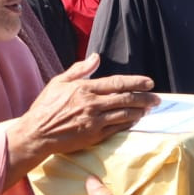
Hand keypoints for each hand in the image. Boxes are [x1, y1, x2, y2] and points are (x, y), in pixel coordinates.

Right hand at [5, 55, 157, 175]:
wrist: (36, 134)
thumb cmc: (45, 107)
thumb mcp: (59, 82)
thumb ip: (80, 69)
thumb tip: (96, 57)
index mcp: (84, 89)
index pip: (117, 83)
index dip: (136, 82)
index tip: (149, 83)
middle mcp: (92, 105)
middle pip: (126, 99)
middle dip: (145, 98)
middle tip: (157, 98)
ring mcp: (94, 122)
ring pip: (124, 115)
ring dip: (140, 111)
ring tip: (149, 109)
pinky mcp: (94, 136)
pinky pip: (117, 129)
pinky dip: (128, 123)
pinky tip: (135, 120)